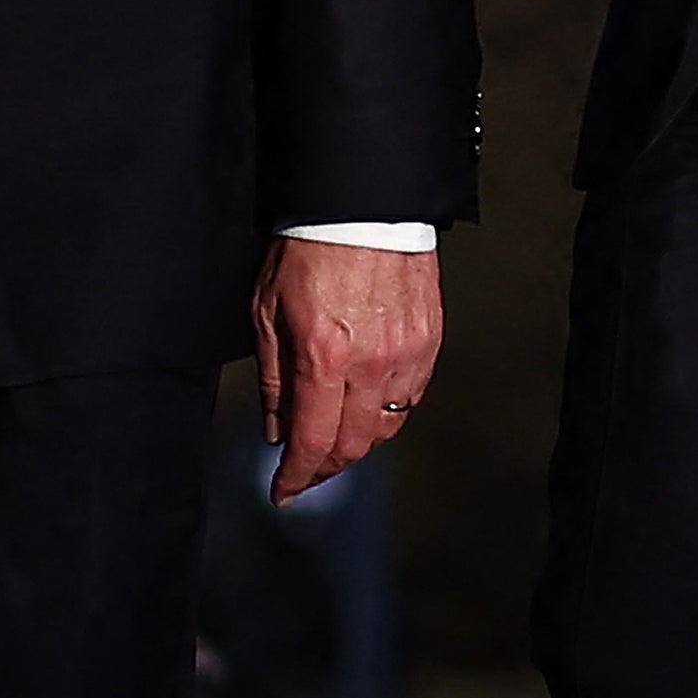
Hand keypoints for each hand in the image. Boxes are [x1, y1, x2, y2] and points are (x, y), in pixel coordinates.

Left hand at [253, 235, 443, 504]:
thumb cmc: (309, 249)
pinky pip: (411, 398)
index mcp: (324, 358)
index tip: (283, 493)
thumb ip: (275, 379)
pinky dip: (388, 415)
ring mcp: (406, 355)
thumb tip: (277, 432)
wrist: (364, 204)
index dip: (296, 478)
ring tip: (335, 443)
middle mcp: (370, 365)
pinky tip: (368, 410)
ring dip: (358, 445)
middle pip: (353, 446)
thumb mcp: (267, 311)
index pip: (312, 442)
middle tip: (306, 473)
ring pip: (386, 429)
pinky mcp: (430, 342)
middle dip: (326, 468)